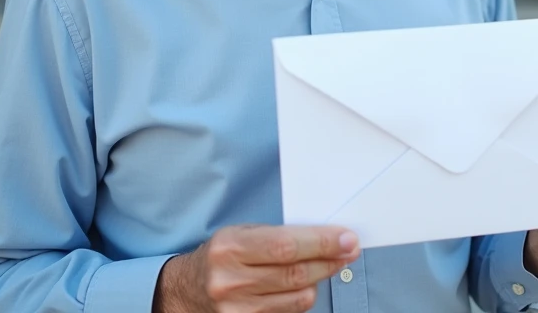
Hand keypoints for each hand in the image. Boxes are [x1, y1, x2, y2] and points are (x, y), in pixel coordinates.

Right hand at [153, 224, 359, 312]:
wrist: (186, 290)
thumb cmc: (221, 255)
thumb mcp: (240, 233)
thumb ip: (278, 235)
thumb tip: (327, 237)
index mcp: (230, 247)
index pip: (286, 246)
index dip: (322, 243)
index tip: (348, 239)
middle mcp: (230, 281)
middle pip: (296, 274)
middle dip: (330, 260)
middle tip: (350, 250)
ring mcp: (237, 310)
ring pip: (298, 298)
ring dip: (319, 280)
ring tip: (327, 265)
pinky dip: (302, 298)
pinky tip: (304, 285)